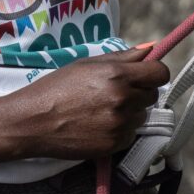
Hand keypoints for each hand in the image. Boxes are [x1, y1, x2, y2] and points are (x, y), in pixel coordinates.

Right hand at [9, 48, 169, 158]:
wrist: (34, 121)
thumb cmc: (57, 87)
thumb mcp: (87, 64)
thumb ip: (122, 56)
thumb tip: (151, 49)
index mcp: (117, 74)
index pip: (160, 73)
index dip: (154, 73)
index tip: (145, 76)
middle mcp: (123, 99)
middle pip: (152, 95)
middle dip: (139, 93)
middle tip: (115, 93)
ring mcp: (120, 123)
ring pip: (141, 116)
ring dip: (129, 113)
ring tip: (101, 110)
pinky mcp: (114, 144)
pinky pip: (130, 134)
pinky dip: (120, 130)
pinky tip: (98, 125)